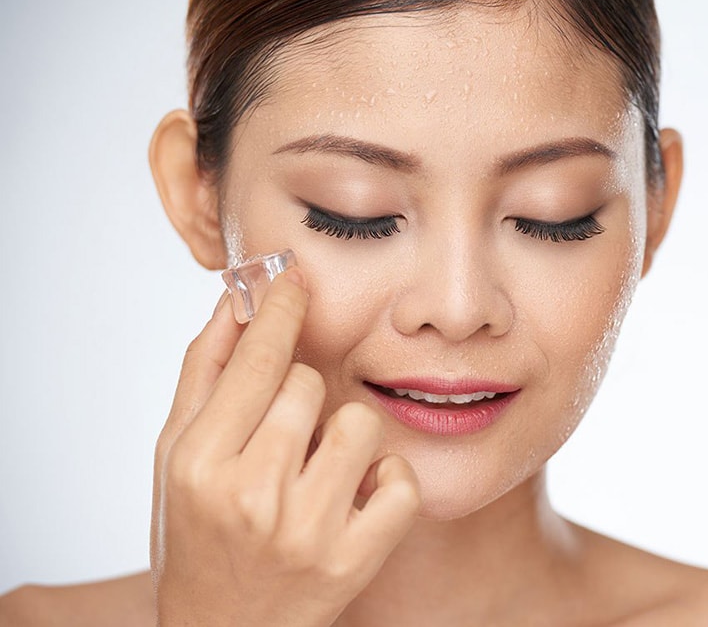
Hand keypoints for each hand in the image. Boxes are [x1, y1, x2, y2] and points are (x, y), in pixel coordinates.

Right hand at [150, 268, 420, 625]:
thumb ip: (205, 373)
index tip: (296, 279)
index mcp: (200, 463)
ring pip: (359, 424)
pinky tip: (354, 497)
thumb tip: (237, 299)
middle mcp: (253, 495)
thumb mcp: (176, 455)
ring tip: (316, 468)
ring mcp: (307, 531)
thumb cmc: (197, 533)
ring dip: (344, 436)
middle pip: (310, 385)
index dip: (281, 310)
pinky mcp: (353, 561)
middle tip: (285, 433)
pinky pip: (399, 480)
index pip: (255, 361)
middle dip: (302, 395)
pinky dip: (385, 480)